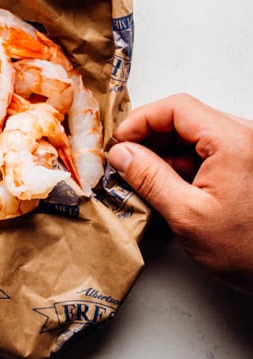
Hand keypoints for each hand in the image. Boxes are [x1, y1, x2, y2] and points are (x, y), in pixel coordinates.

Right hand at [107, 93, 252, 293]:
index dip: (141, 120)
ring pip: (193, 135)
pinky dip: (181, 164)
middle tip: (124, 161)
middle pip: (185, 118)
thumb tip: (121, 153)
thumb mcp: (187, 215)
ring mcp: (248, 151)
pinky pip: (206, 152)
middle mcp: (246, 138)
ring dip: (163, 152)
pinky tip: (165, 187)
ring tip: (141, 178)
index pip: (177, 108)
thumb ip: (149, 178)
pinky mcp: (246, 166)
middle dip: (149, 137)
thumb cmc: (248, 250)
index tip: (119, 142)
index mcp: (234, 142)